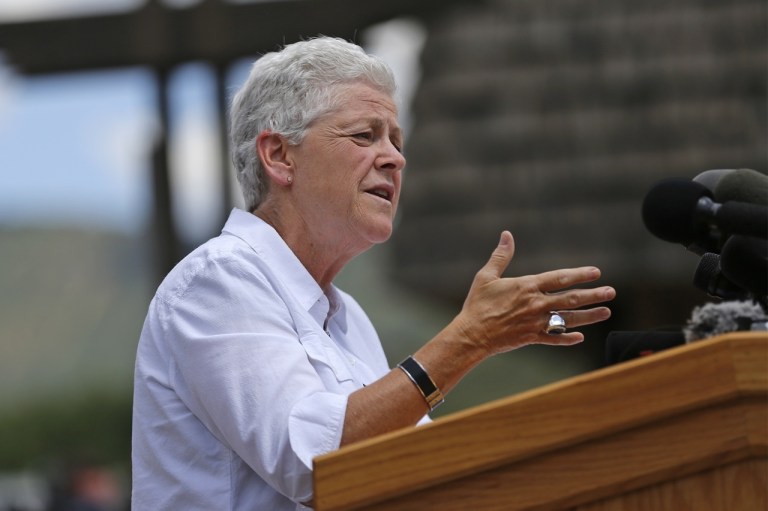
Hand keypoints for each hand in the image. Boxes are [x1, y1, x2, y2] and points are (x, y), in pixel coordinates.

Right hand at [454, 231, 614, 355]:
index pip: (559, 278)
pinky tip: (580, 337)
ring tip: (606, 312)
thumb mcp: (486, 276)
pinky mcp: (531, 338)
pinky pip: (554, 339)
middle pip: (570, 299)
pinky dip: (568, 338)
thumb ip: (501, 256)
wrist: (472, 334)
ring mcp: (535, 323)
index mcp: (527, 287)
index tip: (596, 272)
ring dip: (589, 316)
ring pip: (568, 319)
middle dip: (593, 295)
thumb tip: (506, 235)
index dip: (579, 275)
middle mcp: (535, 304)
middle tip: (611, 293)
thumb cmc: (477, 304)